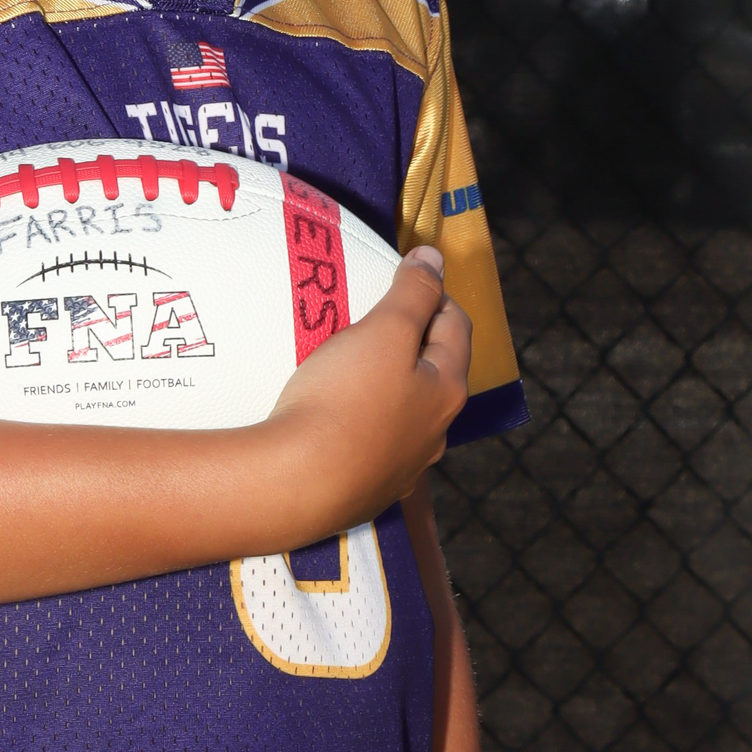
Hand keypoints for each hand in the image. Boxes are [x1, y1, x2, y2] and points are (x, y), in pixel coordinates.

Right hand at [264, 248, 469, 537]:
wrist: (296, 483)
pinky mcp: (367, 491)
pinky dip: (363, 424)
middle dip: (410, 342)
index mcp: (447, 390)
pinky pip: (372, 446)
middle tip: (372, 321)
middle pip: (433, 372)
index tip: (404, 277)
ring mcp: (403, 468)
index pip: (455, 325)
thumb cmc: (344, 399)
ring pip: (404, 413)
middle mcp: (435, 433)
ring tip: (351, 370)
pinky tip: (336, 420)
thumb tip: (434, 260)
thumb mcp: (383, 331)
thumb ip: (413, 293)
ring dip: (388, 387)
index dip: (434, 293)